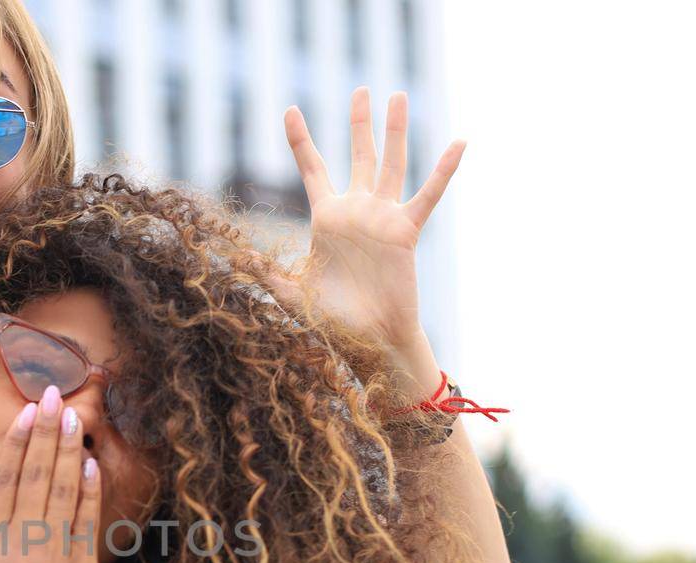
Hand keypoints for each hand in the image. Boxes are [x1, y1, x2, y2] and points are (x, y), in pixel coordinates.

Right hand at [0, 388, 101, 562]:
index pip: (4, 478)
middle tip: (54, 395)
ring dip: (70, 449)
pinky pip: (86, 518)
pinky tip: (93, 464)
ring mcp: (55, 546)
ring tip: (75, 416)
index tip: (25, 413)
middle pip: (37, 471)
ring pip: (65, 486)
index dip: (15, 442)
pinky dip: (90, 489)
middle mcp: (24, 533)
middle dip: (45, 430)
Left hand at [283, 87, 464, 348]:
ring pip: (390, 164)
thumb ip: (266, 272)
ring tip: (398, 95)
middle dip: (359, 123)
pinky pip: (428, 195)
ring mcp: (383, 217)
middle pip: (358, 155)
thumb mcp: (291, 292)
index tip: (290, 109)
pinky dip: (443, 170)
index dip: (300, 139)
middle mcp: (356, 211)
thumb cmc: (331, 320)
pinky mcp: (406, 231)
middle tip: (361, 89)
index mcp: (326, 219)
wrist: (368, 339)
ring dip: (395, 130)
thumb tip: (237, 257)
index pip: (312, 169)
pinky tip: (458, 143)